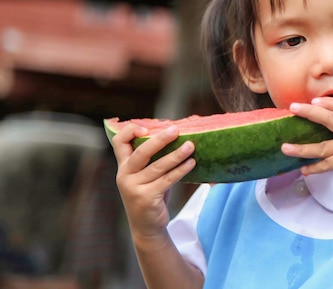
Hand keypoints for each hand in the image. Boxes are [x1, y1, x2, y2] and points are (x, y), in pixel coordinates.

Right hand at [111, 124, 194, 241]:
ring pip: (158, 166)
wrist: (146, 227)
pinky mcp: (146, 198)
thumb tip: (177, 136)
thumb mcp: (146, 176)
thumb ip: (152, 159)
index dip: (130, 131)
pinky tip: (192, 163)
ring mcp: (133, 188)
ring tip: (191, 146)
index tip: (147, 127)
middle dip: (160, 139)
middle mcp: (125, 175)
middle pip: (141, 151)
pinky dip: (181, 170)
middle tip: (176, 130)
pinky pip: (167, 180)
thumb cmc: (150, 195)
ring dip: (177, 155)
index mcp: (124, 166)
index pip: (119, 142)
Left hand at [282, 97, 332, 197]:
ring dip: (301, 148)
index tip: (313, 100)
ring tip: (285, 147)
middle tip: (293, 108)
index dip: (329, 103)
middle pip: (330, 119)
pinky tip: (303, 169)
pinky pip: (324, 164)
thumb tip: (331, 135)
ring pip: (321, 146)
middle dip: (309, 112)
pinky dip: (313, 168)